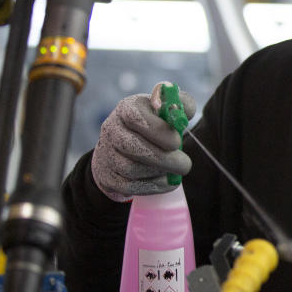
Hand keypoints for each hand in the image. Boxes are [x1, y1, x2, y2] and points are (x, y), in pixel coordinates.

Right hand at [91, 82, 196, 201]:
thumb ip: (180, 105)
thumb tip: (180, 111)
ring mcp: (106, 153)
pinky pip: (128, 185)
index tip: (178, 141)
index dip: (158, 130)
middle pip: (133, 146)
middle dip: (164, 158)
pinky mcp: (107, 176)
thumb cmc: (153, 126)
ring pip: (131, 168)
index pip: (135, 116)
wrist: (127, 149)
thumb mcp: (167, 110)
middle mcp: (112, 128)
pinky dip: (151, 186)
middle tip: (185, 165)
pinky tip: (166, 182)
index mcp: (127, 108)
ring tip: (175, 171)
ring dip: (158, 172)